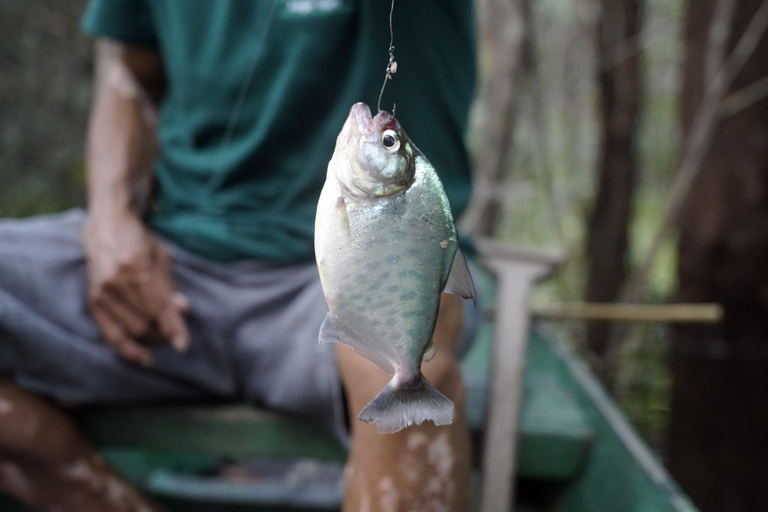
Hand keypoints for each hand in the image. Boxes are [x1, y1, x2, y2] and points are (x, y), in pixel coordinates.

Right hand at [82, 211, 188, 365]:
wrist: (105, 229)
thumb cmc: (140, 241)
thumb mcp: (161, 257)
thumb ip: (171, 286)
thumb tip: (184, 310)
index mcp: (135, 266)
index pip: (157, 306)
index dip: (172, 327)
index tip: (183, 345)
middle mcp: (115, 281)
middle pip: (145, 322)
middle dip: (164, 332)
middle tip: (176, 331)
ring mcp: (101, 292)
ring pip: (132, 330)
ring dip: (152, 338)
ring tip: (163, 336)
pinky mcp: (93, 301)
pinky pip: (110, 334)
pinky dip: (128, 350)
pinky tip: (144, 357)